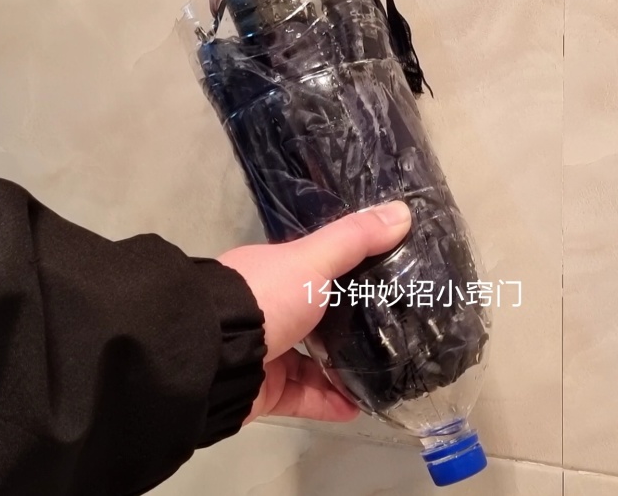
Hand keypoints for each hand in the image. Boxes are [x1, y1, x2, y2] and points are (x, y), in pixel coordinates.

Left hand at [217, 201, 411, 423]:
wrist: (214, 356)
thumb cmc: (265, 298)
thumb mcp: (313, 260)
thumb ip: (355, 239)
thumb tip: (403, 211)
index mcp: (274, 274)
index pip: (315, 269)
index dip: (348, 274)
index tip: (387, 280)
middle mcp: (267, 311)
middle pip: (316, 318)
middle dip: (350, 327)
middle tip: (394, 333)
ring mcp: (264, 352)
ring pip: (311, 362)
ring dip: (343, 371)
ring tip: (382, 374)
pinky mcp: (264, 390)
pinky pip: (303, 397)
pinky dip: (329, 402)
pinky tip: (358, 406)